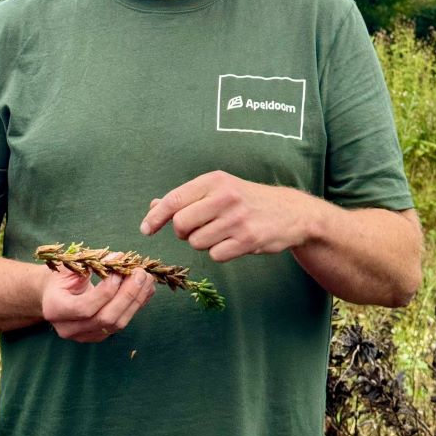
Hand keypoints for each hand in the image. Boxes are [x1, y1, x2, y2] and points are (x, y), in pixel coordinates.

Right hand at [41, 257, 155, 342]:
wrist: (52, 295)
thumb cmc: (61, 277)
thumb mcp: (69, 267)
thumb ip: (92, 263)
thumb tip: (118, 258)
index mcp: (56, 309)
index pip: (85, 308)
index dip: (106, 291)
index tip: (119, 270)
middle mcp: (69, 328)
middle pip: (105, 319)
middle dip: (127, 295)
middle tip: (140, 274)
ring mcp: (85, 336)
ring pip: (117, 324)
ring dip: (136, 300)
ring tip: (147, 279)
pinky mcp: (99, 335)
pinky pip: (121, 323)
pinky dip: (136, 305)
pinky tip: (146, 289)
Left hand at [140, 170, 316, 261]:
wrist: (290, 212)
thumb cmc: (246, 199)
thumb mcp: (218, 189)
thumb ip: (186, 197)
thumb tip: (153, 206)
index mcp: (215, 180)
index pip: (174, 199)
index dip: (155, 217)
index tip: (145, 229)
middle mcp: (225, 196)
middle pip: (181, 224)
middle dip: (184, 232)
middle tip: (197, 228)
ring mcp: (237, 218)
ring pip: (197, 242)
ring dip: (203, 243)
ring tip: (221, 233)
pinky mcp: (248, 239)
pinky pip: (215, 255)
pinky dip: (219, 253)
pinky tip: (233, 242)